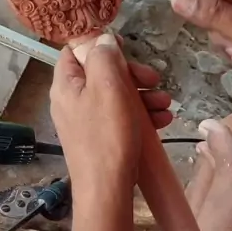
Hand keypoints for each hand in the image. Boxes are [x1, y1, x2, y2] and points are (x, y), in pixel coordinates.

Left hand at [50, 34, 171, 197]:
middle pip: (102, 73)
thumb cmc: (106, 137)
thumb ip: (104, 56)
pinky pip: (120, 118)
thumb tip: (102, 39)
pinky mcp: (101, 139)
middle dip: (132, 75)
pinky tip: (162, 121)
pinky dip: (141, 116)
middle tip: (154, 80)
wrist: (106, 191)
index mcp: (66, 85)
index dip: (100, 45)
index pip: (75, 51)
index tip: (126, 48)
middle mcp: (71, 101)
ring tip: (166, 104)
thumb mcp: (107, 87)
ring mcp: (86, 122)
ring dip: (143, 96)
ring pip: (116, 96)